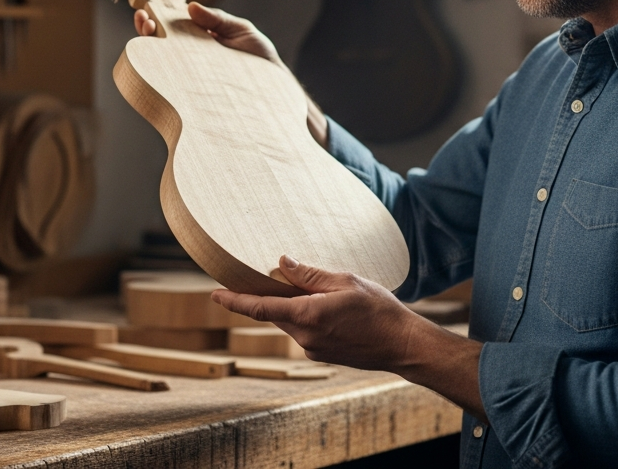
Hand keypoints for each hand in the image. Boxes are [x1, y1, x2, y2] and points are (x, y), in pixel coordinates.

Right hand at [133, 3, 328, 146]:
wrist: (274, 89)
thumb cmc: (260, 59)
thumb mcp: (241, 31)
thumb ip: (218, 19)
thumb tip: (191, 6)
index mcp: (200, 38)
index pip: (172, 26)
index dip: (157, 18)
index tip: (147, 11)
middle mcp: (192, 56)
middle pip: (162, 42)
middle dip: (148, 30)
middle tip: (144, 21)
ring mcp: (192, 75)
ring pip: (163, 63)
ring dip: (150, 49)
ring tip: (147, 34)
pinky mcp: (195, 92)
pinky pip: (175, 84)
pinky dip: (163, 76)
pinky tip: (156, 65)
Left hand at [212, 256, 485, 419]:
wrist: (402, 344)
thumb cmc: (379, 309)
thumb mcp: (346, 281)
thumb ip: (310, 274)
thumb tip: (281, 263)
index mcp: (308, 315)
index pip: (260, 308)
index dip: (234, 301)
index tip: (215, 294)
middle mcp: (304, 336)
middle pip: (275, 313)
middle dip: (273, 296)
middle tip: (278, 276)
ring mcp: (312, 348)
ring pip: (291, 321)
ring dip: (296, 305)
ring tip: (329, 295)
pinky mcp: (321, 354)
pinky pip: (304, 330)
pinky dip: (309, 316)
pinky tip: (335, 310)